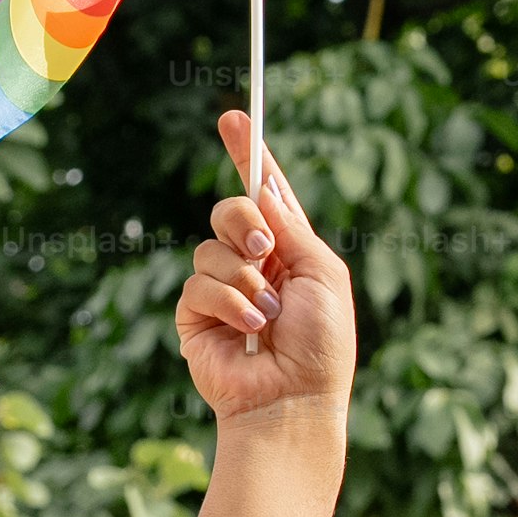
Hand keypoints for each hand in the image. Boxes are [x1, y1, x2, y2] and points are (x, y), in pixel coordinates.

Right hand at [177, 110, 355, 419]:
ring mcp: (221, 290)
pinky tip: (248, 330)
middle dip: (244, 222)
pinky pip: (198, 284)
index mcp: (289, 250)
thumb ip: (290, 228)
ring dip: (243, 278)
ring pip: (210, 247)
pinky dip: (228, 303)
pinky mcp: (196, 317)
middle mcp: (252, 265)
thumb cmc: (321, 344)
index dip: (249, 154)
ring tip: (266, 315)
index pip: (264, 194)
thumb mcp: (321, 272)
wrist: (292, 398)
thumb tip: (262, 190)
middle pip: (230, 210)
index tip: (236, 118)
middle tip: (265, 252)